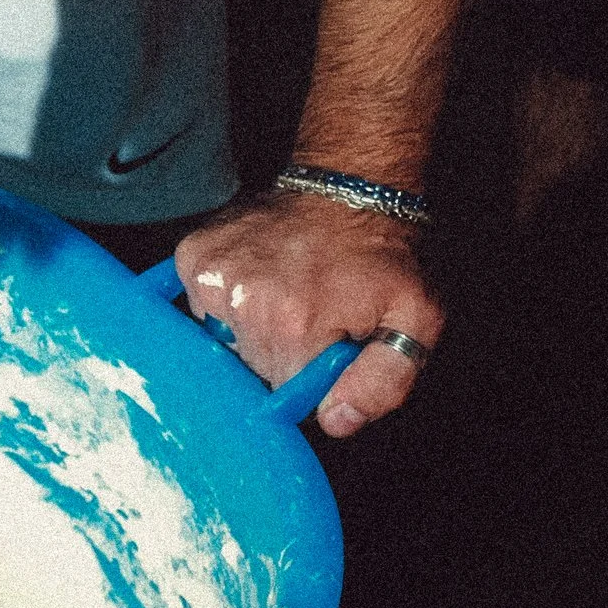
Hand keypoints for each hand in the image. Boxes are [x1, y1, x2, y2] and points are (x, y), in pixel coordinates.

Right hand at [174, 188, 441, 436]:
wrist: (347, 185)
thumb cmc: (383, 255)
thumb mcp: (414, 320)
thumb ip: (383, 382)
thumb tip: (335, 421)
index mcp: (295, 328)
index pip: (285, 392)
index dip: (310, 377)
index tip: (326, 348)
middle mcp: (244, 305)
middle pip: (251, 366)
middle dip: (282, 351)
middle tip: (311, 316)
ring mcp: (213, 277)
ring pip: (224, 338)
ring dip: (252, 326)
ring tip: (285, 293)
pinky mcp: (193, 257)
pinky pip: (202, 306)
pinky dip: (226, 298)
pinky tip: (258, 278)